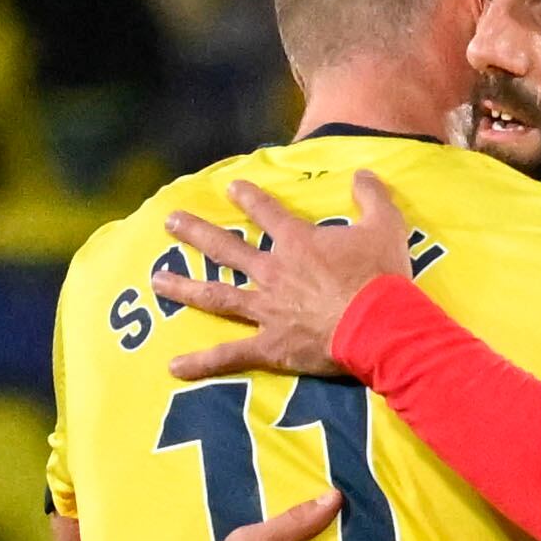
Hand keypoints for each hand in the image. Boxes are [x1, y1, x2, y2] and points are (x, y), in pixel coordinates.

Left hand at [149, 173, 418, 382]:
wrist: (378, 325)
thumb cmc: (381, 277)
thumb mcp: (385, 226)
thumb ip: (372, 196)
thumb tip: (364, 174)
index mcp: (298, 243)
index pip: (267, 214)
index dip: (249, 198)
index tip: (231, 187)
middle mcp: (273, 272)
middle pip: (227, 249)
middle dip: (197, 232)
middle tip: (170, 222)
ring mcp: (267, 309)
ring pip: (216, 295)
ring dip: (184, 287)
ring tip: (156, 281)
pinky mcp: (270, 345)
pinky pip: (229, 355)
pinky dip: (202, 363)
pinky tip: (173, 367)